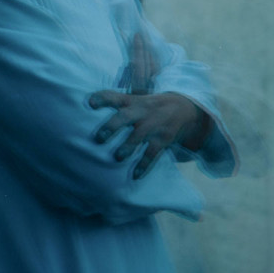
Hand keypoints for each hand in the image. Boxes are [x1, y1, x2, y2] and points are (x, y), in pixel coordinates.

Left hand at [88, 91, 209, 177]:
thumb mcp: (136, 99)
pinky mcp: (163, 139)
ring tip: (118, 157)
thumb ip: (116, 101)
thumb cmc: (150, 106)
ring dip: (127, 147)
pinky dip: (144, 165)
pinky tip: (135, 175)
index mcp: (132, 101)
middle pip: (125, 117)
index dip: (102, 98)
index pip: (114, 97)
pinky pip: (152, 153)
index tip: (91, 103)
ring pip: (138, 136)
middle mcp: (141, 112)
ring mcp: (153, 126)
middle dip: (111, 127)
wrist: (185, 109)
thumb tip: (88, 106)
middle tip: (99, 138)